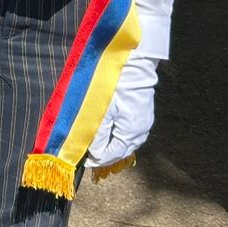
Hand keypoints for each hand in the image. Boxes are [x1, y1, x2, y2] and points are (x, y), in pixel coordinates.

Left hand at [85, 53, 158, 170]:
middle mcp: (141, 132)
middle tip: (87, 155)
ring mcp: (144, 124)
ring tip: (96, 146)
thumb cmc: (116, 87)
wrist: (134, 66)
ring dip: (112, 146)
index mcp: (131, 133)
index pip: (113, 154)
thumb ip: (98, 134)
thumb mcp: (103, 111)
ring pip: (126, 143)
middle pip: (121, 151)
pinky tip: (109, 134)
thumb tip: (94, 154)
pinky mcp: (143, 116)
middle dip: (104, 154)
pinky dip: (118, 137)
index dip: (98, 159)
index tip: (83, 160)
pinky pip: (130, 133)